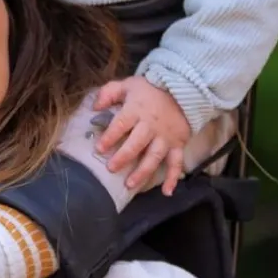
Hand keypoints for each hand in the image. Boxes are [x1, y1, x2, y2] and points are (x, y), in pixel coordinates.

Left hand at [93, 77, 191, 194]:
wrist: (182, 89)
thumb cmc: (150, 90)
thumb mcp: (128, 84)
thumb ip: (109, 93)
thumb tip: (94, 107)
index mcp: (136, 110)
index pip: (121, 125)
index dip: (110, 136)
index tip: (99, 149)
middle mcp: (151, 126)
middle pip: (137, 144)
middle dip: (124, 157)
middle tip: (111, 169)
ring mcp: (165, 137)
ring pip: (154, 156)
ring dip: (143, 172)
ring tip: (130, 185)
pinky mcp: (178, 144)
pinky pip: (177, 162)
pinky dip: (173, 178)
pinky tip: (167, 192)